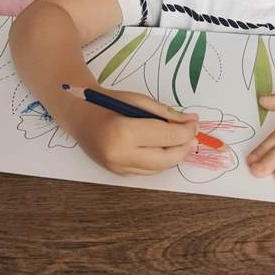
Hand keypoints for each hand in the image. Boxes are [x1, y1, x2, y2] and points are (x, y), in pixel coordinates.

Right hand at [70, 88, 198, 175]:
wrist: (78, 116)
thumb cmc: (107, 102)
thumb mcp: (137, 100)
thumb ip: (165, 113)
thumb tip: (191, 122)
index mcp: (124, 131)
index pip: (166, 136)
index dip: (186, 132)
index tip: (195, 125)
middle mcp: (120, 154)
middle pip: (165, 159)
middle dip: (184, 148)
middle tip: (194, 137)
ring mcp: (117, 167)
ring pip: (158, 169)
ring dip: (174, 156)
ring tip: (181, 142)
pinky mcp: (118, 173)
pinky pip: (147, 171)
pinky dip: (160, 161)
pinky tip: (164, 148)